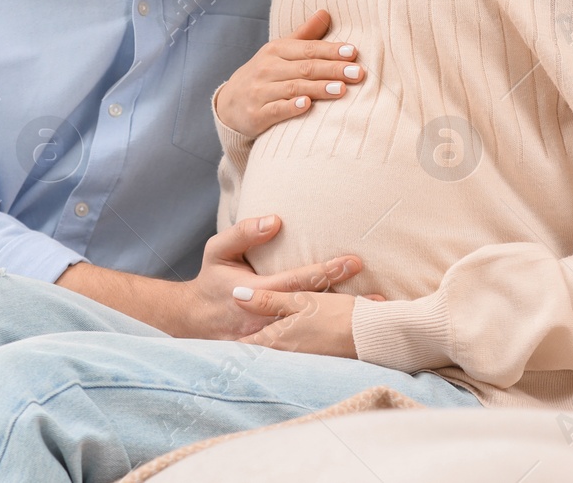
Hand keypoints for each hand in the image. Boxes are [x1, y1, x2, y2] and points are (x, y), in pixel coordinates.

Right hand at [172, 214, 365, 339]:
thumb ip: (244, 232)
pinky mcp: (275, 351)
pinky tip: (355, 341)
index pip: (298, 282)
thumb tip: (277, 221)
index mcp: (255, 293)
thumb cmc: (211, 281)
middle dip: (346, 304)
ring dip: (344, 328)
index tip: (354, 262)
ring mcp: (271, 340)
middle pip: (313, 311)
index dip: (326, 271)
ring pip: (313, 333)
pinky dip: (331, 344)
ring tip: (375, 321)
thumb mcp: (218, 250)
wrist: (193, 321)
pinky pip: (306, 348)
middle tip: (379, 298)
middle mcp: (267, 320)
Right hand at [213, 10, 364, 139]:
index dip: (331, 50)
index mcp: (276, 50)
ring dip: (319, 88)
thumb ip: (305, 35)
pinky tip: (308, 105)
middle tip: (358, 73)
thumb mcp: (280, 51)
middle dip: (333, 69)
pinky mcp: (256, 114)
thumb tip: (326, 12)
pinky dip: (291, 107)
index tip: (353, 52)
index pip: (308, 49)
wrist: (229, 103)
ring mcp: (261, 91)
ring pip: (294, 88)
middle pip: (305, 68)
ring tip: (342, 89)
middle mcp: (268, 68)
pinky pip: (276, 109)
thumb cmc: (264, 74)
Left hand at [232, 288, 385, 357]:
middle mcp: (286, 353)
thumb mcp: (299, 302)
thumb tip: (237, 295)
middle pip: (258, 352)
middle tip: (228, 348)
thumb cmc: (335, 317)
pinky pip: (296, 353)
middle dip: (246, 347)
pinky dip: (291, 346)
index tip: (215, 345)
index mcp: (276, 339)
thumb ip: (268, 300)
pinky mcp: (318, 358)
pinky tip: (294, 339)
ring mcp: (302, 358)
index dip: (229, 345)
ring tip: (255, 342)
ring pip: (278, 352)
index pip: (244, 346)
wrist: (373, 336)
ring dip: (269, 346)